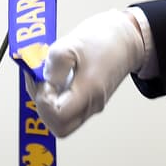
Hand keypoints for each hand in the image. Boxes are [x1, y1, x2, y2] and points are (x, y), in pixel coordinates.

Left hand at [30, 9, 146, 137]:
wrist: (125, 39)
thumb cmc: (101, 39)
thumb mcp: (69, 44)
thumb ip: (53, 66)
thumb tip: (42, 83)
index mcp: (89, 91)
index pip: (59, 116)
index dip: (43, 102)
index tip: (42, 81)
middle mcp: (92, 104)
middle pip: (60, 127)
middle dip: (43, 108)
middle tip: (40, 83)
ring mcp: (91, 105)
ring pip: (62, 120)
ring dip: (47, 103)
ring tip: (45, 78)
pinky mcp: (88, 101)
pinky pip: (67, 109)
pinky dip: (54, 99)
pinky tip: (52, 79)